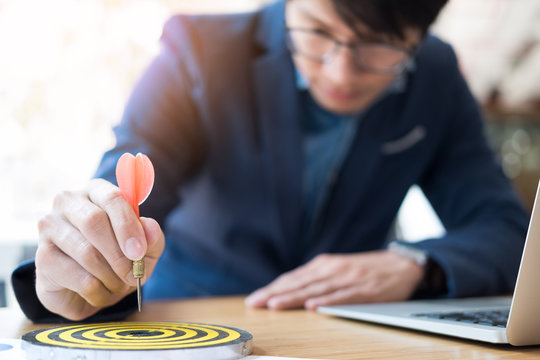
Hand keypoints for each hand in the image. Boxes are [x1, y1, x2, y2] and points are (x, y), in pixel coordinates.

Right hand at [35, 178, 164, 320]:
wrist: (93, 287)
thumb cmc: (121, 257)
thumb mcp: (145, 248)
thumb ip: (152, 237)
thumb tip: (149, 227)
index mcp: (97, 191)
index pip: (112, 198)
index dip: (128, 226)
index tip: (139, 252)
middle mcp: (68, 202)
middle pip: (94, 222)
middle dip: (119, 254)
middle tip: (132, 274)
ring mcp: (50, 228)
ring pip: (86, 252)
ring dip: (110, 275)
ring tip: (118, 284)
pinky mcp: (42, 257)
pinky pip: (76, 276)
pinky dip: (97, 290)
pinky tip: (100, 291)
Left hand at [245, 251, 423, 309]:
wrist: (402, 264)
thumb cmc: (365, 269)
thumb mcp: (338, 268)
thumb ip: (316, 278)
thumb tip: (290, 290)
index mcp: (324, 265)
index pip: (292, 278)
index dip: (272, 288)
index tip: (254, 299)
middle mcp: (332, 269)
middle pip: (299, 283)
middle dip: (275, 293)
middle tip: (255, 303)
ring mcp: (348, 278)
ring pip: (316, 289)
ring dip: (294, 297)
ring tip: (276, 305)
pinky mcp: (365, 289)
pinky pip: (343, 296)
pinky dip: (327, 301)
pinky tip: (313, 306)